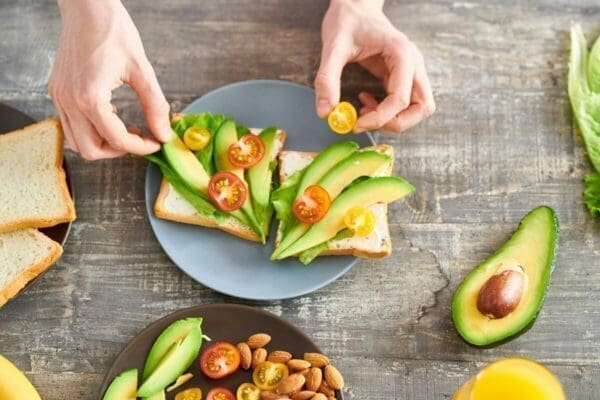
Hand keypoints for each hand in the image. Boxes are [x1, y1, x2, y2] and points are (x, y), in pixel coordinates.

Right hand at [49, 0, 171, 159]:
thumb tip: (164, 134)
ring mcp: (60, 98)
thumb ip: (155, 106)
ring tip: (127, 130)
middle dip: (119, 151)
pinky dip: (92, 130)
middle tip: (141, 140)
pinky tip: (111, 117)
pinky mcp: (58, 92)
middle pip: (91, 150)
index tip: (156, 143)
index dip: (141, 147)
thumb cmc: (113, 31)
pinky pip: (71, 126)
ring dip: (104, 143)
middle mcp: (70, 101)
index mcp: (90, 97)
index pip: (117, 140)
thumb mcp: (142, 70)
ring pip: (78, 143)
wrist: (87, 8)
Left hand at [315, 0, 434, 132]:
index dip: (380, 118)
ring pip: (418, 109)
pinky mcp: (402, 77)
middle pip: (422, 107)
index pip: (401, 99)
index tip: (355, 123)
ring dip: (393, 119)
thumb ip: (327, 78)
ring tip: (365, 111)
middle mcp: (413, 64)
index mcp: (402, 54)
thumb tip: (326, 112)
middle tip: (365, 122)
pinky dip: (387, 112)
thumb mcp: (333, 47)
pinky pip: (404, 104)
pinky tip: (365, 101)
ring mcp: (411, 71)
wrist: (355, 6)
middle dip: (395, 122)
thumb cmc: (348, 20)